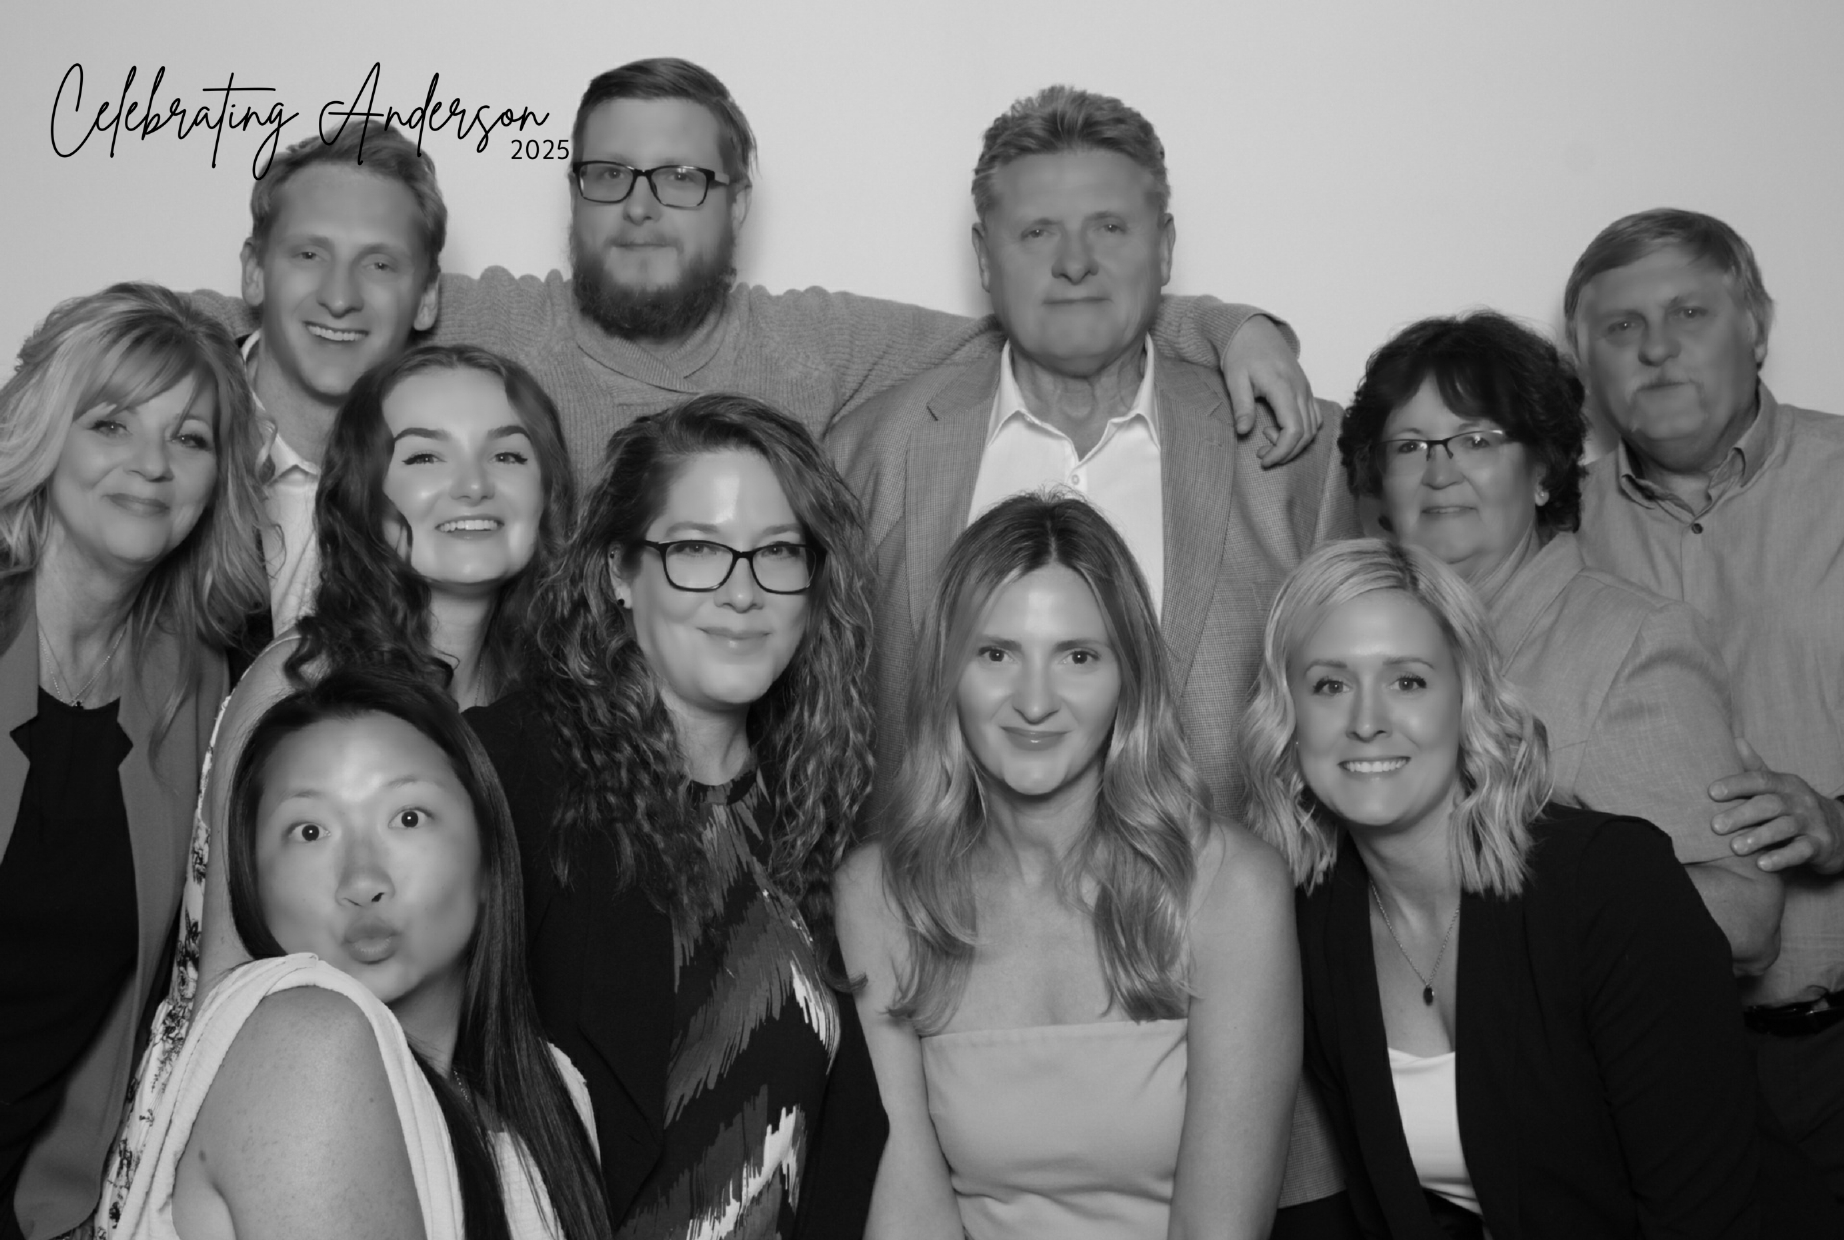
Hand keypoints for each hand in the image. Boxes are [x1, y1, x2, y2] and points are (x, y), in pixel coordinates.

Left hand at [1220, 315, 1319, 466]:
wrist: (1253, 329)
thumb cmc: (1242, 352)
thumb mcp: (1235, 379)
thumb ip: (1242, 406)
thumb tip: (1244, 432)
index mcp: (1283, 387)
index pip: (1293, 430)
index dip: (1281, 451)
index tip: (1264, 460)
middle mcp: (1300, 389)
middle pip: (1306, 433)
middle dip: (1286, 451)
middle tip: (1262, 455)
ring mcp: (1306, 388)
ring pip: (1313, 427)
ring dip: (1294, 443)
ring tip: (1267, 439)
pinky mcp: (1306, 388)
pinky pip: (1313, 416)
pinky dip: (1302, 431)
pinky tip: (1279, 428)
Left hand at [1711, 737, 1843, 873]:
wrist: (1838, 829)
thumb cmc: (1794, 805)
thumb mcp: (1778, 786)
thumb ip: (1755, 767)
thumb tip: (1735, 739)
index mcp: (1785, 783)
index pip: (1760, 779)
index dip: (1736, 784)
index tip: (1711, 792)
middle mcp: (1799, 800)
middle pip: (1769, 804)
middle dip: (1741, 814)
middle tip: (1715, 826)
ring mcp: (1811, 823)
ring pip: (1785, 828)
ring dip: (1759, 837)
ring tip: (1735, 848)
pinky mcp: (1820, 845)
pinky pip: (1801, 851)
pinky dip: (1782, 858)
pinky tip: (1762, 865)